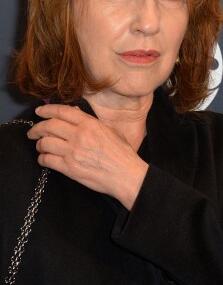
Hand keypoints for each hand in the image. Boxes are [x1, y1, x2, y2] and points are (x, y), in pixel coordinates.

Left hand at [28, 104, 148, 209]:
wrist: (127, 175)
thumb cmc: (123, 154)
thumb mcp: (111, 131)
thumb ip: (91, 122)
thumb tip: (74, 113)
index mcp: (90, 124)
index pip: (62, 111)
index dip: (47, 109)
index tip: (39, 111)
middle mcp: (79, 136)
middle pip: (48, 126)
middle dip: (37, 128)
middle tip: (33, 132)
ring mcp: (73, 152)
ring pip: (45, 143)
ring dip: (40, 144)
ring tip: (41, 146)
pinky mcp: (69, 168)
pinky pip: (47, 160)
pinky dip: (43, 158)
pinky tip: (46, 159)